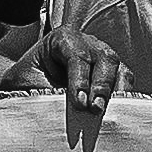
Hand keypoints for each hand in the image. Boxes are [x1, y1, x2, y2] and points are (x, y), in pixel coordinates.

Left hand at [13, 20, 121, 142]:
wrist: (28, 81)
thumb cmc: (27, 78)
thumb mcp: (27, 82)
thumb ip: (46, 92)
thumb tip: (68, 111)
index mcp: (63, 38)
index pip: (77, 56)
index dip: (80, 80)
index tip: (79, 103)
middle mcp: (88, 43)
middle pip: (105, 59)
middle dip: (102, 86)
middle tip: (95, 109)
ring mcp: (103, 56)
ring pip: (119, 69)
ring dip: (116, 93)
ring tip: (106, 113)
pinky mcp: (113, 73)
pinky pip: (125, 82)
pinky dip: (122, 97)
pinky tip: (115, 112)